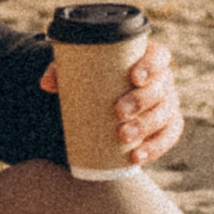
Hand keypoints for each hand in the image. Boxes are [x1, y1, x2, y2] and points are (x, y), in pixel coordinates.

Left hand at [41, 35, 181, 167]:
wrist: (104, 99)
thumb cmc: (95, 79)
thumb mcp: (80, 71)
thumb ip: (61, 72)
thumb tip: (46, 83)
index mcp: (147, 59)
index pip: (160, 56)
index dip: (152, 66)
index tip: (134, 77)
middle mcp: (163, 81)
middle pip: (162, 88)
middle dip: (143, 101)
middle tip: (119, 111)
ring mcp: (167, 104)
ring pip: (167, 115)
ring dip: (147, 127)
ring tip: (124, 136)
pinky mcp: (166, 127)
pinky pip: (168, 137)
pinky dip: (155, 148)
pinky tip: (137, 157)